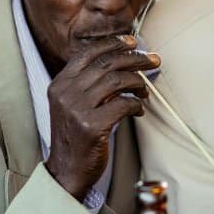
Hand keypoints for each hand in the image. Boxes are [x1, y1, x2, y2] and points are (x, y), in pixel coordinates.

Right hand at [46, 35, 159, 198]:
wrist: (67, 171)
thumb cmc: (76, 137)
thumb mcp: (72, 105)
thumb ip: (87, 84)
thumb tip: (121, 62)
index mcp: (60, 84)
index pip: (87, 53)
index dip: (112, 44)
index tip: (132, 42)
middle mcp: (66, 93)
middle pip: (106, 64)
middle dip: (135, 59)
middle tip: (153, 61)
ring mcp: (77, 109)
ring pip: (117, 81)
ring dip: (138, 82)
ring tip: (145, 90)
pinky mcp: (92, 126)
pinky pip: (123, 104)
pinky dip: (136, 104)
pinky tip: (138, 110)